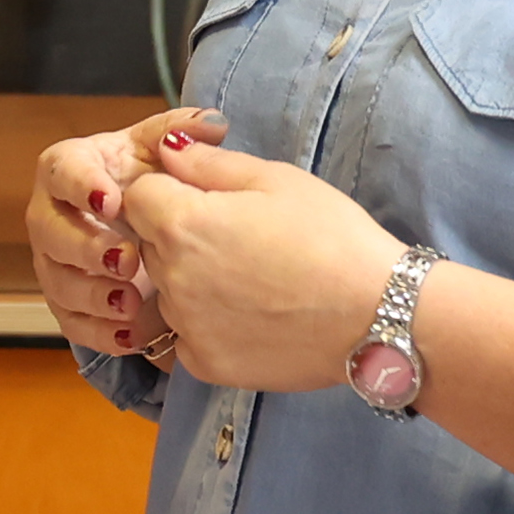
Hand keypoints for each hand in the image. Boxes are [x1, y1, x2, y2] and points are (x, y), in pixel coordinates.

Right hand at [24, 107, 222, 359]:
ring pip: (57, 281)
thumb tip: (213, 124)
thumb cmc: (149, 178)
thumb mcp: (162, 151)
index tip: (111, 200)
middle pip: (50, 232)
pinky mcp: (67, 302)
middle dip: (84, 247)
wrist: (147, 226)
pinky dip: (99, 332)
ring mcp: (55, 262)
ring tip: (132, 302)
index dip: (81, 186)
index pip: (61, 172)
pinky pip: (71, 321)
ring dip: (92, 294)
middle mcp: (52, 215)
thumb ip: (182, 133)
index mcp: (70, 169)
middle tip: (126, 259)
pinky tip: (132, 335)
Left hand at [114, 135, 397, 394]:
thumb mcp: (277, 180)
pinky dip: (207, 325)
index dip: (167, 191)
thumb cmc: (332, 237)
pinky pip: (186, 336)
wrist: (375, 315)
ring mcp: (185, 326)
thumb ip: (210, 164)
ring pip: (166, 292)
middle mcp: (171, 278)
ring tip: (251, 279)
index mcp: (182, 223)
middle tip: (238, 239)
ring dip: (191, 282)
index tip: (204, 198)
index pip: (138, 196)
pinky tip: (251, 316)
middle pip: (149, 244)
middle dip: (178, 235)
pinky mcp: (204, 364)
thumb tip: (168, 150)